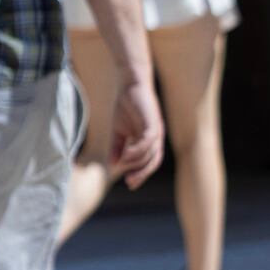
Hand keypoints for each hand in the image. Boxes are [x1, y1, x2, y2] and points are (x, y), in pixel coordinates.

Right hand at [104, 72, 165, 186]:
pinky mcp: (152, 123)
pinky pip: (148, 141)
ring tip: (124, 167)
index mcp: (149, 141)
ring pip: (150, 153)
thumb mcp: (118, 131)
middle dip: (143, 173)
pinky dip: (138, 150)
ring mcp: (155, 130)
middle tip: (131, 183)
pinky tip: (126, 155)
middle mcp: (156, 138)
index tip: (130, 184)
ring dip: (138, 162)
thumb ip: (117, 147)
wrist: (130, 86)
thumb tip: (113, 164)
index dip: (141, 174)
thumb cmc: (125, 107)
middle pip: (153, 161)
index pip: (148, 162)